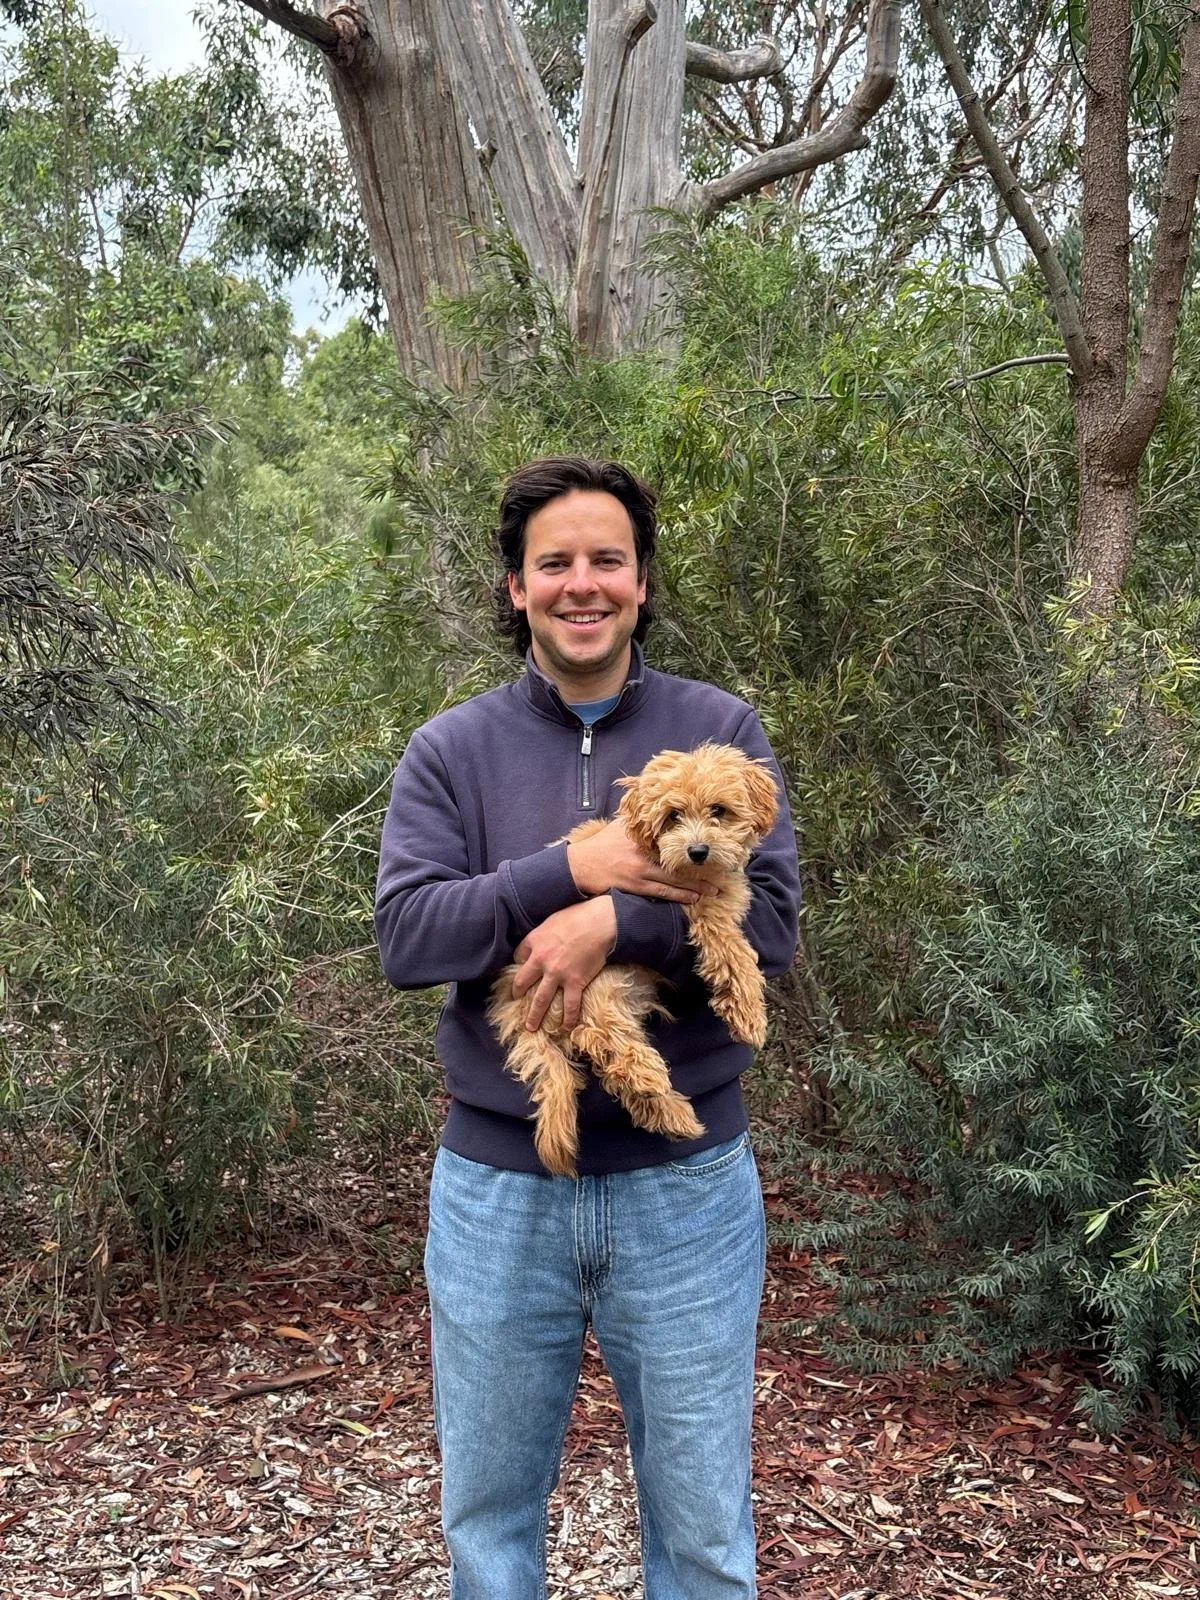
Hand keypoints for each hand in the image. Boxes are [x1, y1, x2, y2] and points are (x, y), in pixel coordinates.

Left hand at [512, 897, 617, 1031]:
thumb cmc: (578, 916)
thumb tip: (543, 938)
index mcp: (534, 942)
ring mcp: (557, 974)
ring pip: (541, 1000)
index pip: (518, 956)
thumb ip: (543, 932)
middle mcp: (541, 961)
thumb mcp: (552, 919)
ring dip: (534, 1016)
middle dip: (518, 993)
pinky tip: (566, 1028)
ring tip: (531, 1027)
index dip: (519, 964)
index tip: (522, 969)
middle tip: (516, 1002)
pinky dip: (568, 1019)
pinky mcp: (575, 982)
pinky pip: (570, 1005)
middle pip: (523, 982)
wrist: (600, 923)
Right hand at [566, 818, 717, 902]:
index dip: (692, 842)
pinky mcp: (636, 886)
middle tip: (723, 874)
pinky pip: (663, 892)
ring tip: (714, 890)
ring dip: (696, 886)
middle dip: (701, 869)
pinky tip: (694, 898)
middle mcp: (645, 852)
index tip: (710, 844)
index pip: (673, 837)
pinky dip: (680, 895)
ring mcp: (641, 870)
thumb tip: (649, 806)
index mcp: (643, 836)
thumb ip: (637, 819)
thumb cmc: (600, 845)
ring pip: (675, 879)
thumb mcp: (619, 826)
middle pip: (680, 861)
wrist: (580, 866)